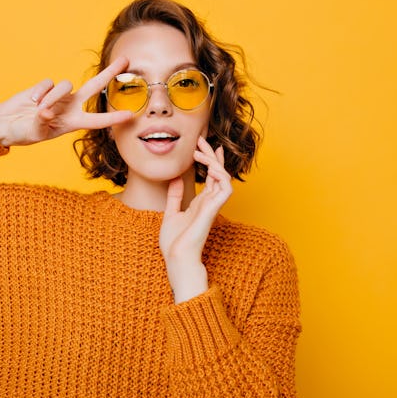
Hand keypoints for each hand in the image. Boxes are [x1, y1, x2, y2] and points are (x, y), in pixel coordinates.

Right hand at [0, 57, 132, 146]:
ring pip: (66, 85)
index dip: (113, 118)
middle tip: (126, 60)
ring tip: (38, 109)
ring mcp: (59, 95)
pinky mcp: (46, 87)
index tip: (129, 115)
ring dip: (52, 97)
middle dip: (110, 73)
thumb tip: (45, 111)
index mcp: (73, 122)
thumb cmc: (23, 133)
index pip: (97, 120)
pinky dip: (38, 92)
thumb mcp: (34, 132)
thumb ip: (41, 122)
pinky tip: (31, 101)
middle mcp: (70, 107)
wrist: (7, 123)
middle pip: (95, 86)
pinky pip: (48, 83)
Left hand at [159, 137, 232, 302]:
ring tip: (201, 152)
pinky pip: (225, 189)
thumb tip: (176, 178)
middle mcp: (210, 202)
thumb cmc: (174, 242)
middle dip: (212, 155)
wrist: (176, 258)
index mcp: (201, 202)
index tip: (203, 145)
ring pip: (224, 177)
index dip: (210, 160)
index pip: (211, 177)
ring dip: (215, 162)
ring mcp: (213, 206)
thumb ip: (175, 197)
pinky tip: (210, 166)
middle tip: (202, 139)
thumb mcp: (171, 213)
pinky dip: (220, 175)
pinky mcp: (213, 211)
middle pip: (218, 173)